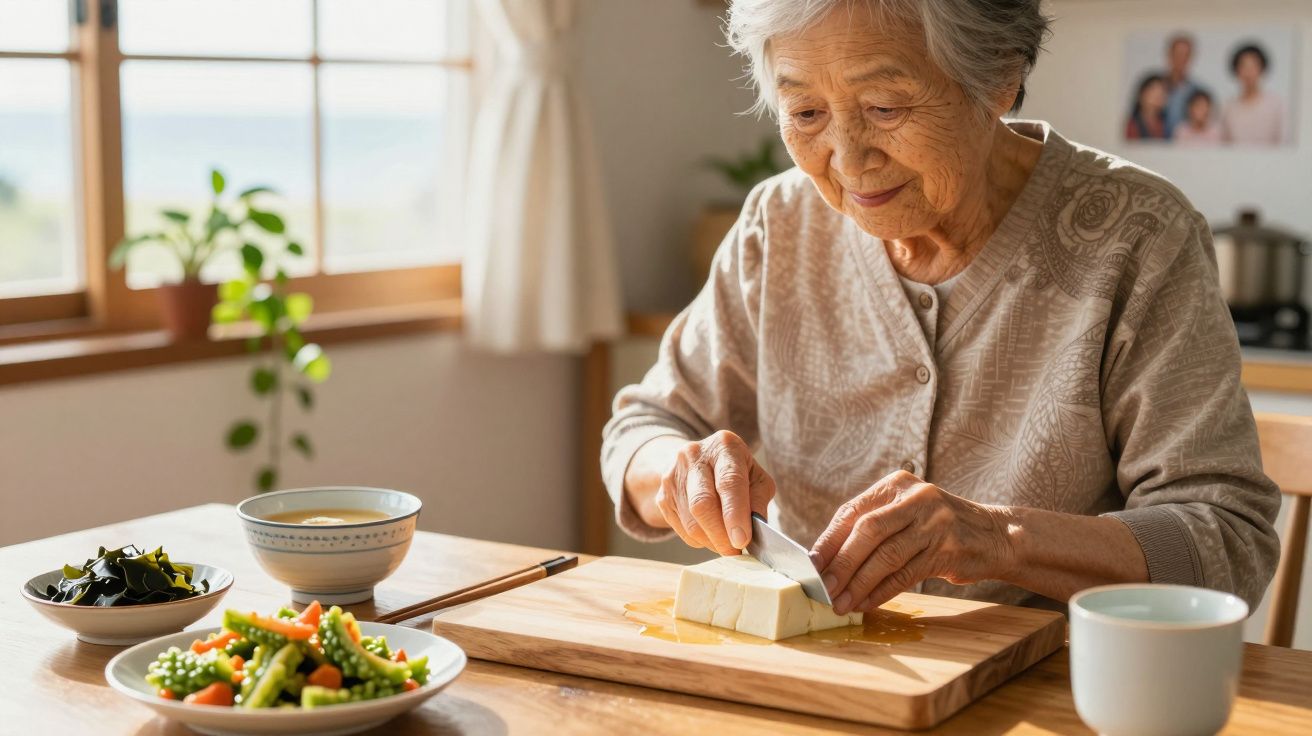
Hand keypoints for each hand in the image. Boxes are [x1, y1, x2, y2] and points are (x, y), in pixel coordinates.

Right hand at [654, 430, 776, 555]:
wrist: (697, 461)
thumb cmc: (735, 472)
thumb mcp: (756, 478)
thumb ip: (758, 501)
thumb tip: (754, 531)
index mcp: (724, 446)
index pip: (729, 482)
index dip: (735, 514)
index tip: (742, 541)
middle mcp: (694, 455)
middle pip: (702, 504)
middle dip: (721, 535)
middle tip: (736, 552)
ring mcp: (673, 475)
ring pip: (691, 522)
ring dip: (711, 541)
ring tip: (726, 544)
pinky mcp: (662, 496)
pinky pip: (681, 529)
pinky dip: (699, 540)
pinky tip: (710, 534)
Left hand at [810, 470, 1014, 614]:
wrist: (994, 535)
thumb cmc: (938, 527)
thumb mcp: (906, 512)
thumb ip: (872, 526)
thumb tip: (825, 558)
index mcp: (897, 484)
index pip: (853, 511)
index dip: (829, 540)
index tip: (810, 565)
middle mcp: (916, 498)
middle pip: (867, 531)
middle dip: (840, 563)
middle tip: (822, 588)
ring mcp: (935, 522)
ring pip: (887, 556)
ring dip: (859, 584)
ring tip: (841, 603)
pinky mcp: (949, 549)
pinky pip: (906, 574)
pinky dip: (883, 591)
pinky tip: (866, 604)